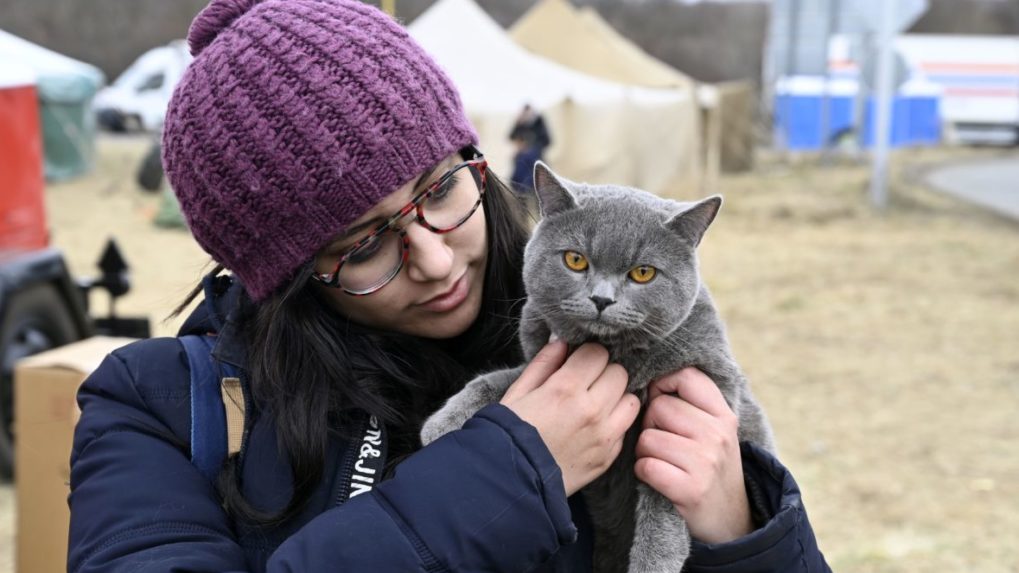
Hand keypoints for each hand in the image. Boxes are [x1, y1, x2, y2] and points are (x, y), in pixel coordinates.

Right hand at [501, 341, 639, 495]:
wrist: (509, 483)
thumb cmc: (507, 435)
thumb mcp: (518, 392)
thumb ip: (544, 363)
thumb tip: (563, 342)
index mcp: (566, 389)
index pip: (598, 353)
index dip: (586, 355)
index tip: (577, 363)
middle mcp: (592, 410)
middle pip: (619, 373)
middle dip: (603, 374)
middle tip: (586, 383)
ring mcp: (604, 436)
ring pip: (631, 400)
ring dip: (616, 398)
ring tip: (595, 405)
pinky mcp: (608, 458)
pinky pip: (625, 429)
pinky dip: (614, 424)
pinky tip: (593, 428)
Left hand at [634, 367, 752, 543]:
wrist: (731, 520)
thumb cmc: (711, 467)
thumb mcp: (715, 430)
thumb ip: (690, 404)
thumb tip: (652, 382)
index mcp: (723, 415)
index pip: (687, 377)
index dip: (664, 383)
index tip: (661, 399)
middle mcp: (717, 435)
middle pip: (658, 407)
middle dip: (650, 424)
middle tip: (664, 442)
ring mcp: (705, 462)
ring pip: (647, 437)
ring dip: (644, 451)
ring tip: (662, 462)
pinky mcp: (691, 489)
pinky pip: (646, 466)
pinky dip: (644, 472)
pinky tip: (658, 478)